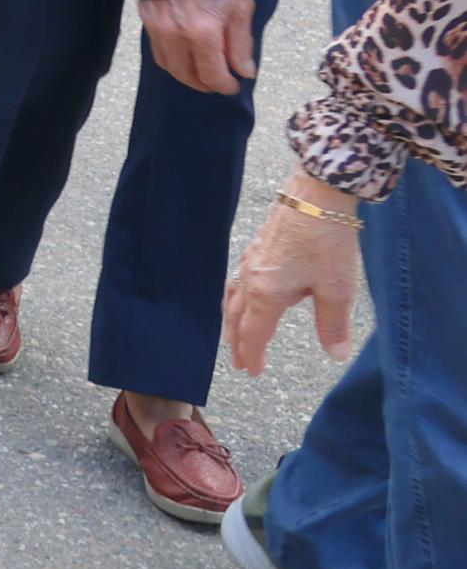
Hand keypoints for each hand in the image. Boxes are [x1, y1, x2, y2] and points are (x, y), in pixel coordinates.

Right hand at [143, 0, 260, 94]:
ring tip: (200, 71)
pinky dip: (171, 58)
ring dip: (184, 73)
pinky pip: (156, 48)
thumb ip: (242, 44)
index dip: (225, 85)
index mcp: (202, 32)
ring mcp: (156, 26)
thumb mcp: (241, 9)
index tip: (233, 85)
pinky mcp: (146, 17)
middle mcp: (174, 33)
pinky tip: (184, 53)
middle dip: (203, 84)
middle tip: (216, 83)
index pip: (212, 74)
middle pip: (185, 75)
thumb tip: (244, 72)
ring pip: (167, 65)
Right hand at [227, 185, 366, 375]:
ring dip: (232, 320)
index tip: (253, 372)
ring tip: (235, 332)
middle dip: (237, 342)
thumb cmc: (326, 241)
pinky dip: (236, 298)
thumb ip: (333, 324)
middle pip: (235, 318)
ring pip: (232, 298)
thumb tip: (335, 353)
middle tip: (239, 362)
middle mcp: (251, 278)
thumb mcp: (336, 288)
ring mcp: (250, 261)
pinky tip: (246, 294)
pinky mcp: (256, 247)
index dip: (253, 355)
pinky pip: (236, 281)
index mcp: (266, 293)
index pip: (254, 333)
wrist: (316, 196)